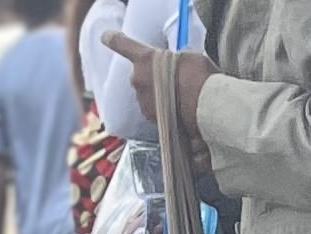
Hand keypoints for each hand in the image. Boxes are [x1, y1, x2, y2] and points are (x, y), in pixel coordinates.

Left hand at [100, 34, 216, 171]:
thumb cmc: (199, 77)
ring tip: (179, 97)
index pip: (123, 45)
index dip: (114, 39)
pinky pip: (154, 110)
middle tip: (172, 79)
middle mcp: (138, 79)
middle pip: (140, 75)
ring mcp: (142, 101)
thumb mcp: (187, 58)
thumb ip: (174, 60)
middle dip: (153, 77)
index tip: (106, 37)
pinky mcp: (150, 119)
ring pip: (147, 94)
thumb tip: (176, 64)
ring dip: (159, 95)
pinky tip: (178, 109)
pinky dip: (163, 110)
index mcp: (145, 58)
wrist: (204, 108)